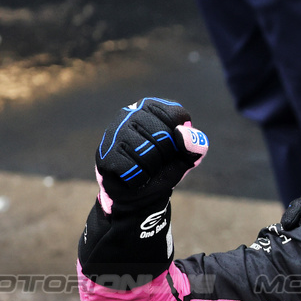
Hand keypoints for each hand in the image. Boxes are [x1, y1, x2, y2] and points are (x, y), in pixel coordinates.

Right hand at [95, 98, 205, 214]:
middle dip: (166, 156)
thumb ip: (195, 145)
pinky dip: (139, 178)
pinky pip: (131, 168)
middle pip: (163, 136)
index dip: (180, 139)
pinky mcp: (105, 152)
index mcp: (153, 107)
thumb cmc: (163, 167)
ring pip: (147, 153)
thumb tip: (181, 133)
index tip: (172, 146)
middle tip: (157, 161)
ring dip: (152, 169)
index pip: (176, 115)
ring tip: (145, 168)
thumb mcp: (186, 157)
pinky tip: (133, 175)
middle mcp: (131, 112)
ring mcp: (115, 131)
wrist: (138, 193)